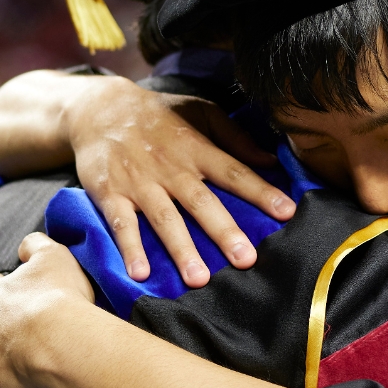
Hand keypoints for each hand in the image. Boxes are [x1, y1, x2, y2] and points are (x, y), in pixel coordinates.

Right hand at [66, 78, 294, 285]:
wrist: (101, 108)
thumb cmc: (160, 115)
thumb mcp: (201, 113)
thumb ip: (235, 136)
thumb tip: (272, 158)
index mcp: (197, 148)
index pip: (234, 172)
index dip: (260, 191)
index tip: (286, 212)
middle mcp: (171, 168)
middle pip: (201, 202)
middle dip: (224, 231)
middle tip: (246, 260)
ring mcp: (140, 182)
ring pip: (164, 218)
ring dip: (181, 249)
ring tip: (198, 279)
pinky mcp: (110, 193)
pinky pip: (122, 223)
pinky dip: (130, 248)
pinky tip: (140, 274)